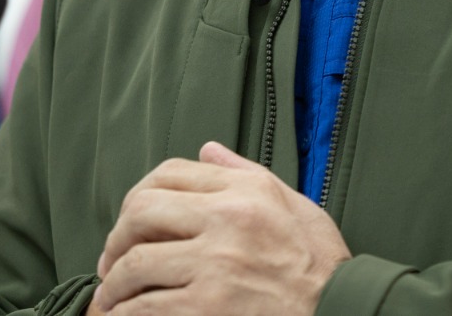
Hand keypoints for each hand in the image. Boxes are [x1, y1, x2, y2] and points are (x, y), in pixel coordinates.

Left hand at [89, 141, 350, 315]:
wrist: (341, 313)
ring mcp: (214, 267)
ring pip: (134, 265)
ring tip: (110, 301)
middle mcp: (227, 220)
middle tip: (112, 263)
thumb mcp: (294, 206)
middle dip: (116, 239)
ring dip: (113, 286)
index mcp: (246, 191)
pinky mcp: (206, 309)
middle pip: (141, 211)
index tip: (132, 223)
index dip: (139, 196)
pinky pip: (144, 309)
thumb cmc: (320, 268)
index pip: (171, 173)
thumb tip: (207, 151)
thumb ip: (246, 174)